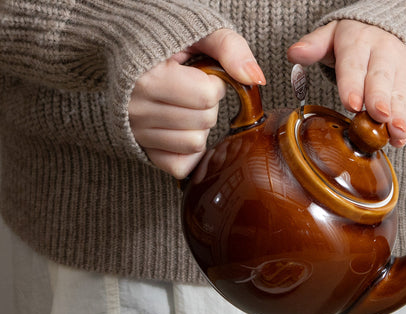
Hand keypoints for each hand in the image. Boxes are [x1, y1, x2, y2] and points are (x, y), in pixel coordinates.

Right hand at [128, 29, 264, 178]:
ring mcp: (138, 133)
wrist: (129, 54)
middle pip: (204, 121)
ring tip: (183, 106)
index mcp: (147, 78)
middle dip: (208, 105)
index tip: (199, 74)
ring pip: (195, 143)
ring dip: (199, 126)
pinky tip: (182, 128)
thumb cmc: (168, 44)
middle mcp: (136, 109)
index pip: (207, 95)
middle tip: (191, 90)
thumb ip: (230, 48)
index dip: (213, 84)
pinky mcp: (143, 151)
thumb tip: (255, 79)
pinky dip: (188, 151)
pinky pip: (180, 166)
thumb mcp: (199, 34)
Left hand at [287, 20, 405, 147]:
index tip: (352, 103)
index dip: (353, 83)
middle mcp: (385, 53)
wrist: (397, 34)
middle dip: (379, 98)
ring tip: (395, 132)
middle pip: (381, 78)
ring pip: (399, 93)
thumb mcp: (333, 36)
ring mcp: (404, 69)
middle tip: (377, 115)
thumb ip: (313, 45)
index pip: (354, 63)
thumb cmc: (357, 42)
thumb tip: (293, 53)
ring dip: (398, 115)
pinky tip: (400, 137)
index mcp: (359, 41)